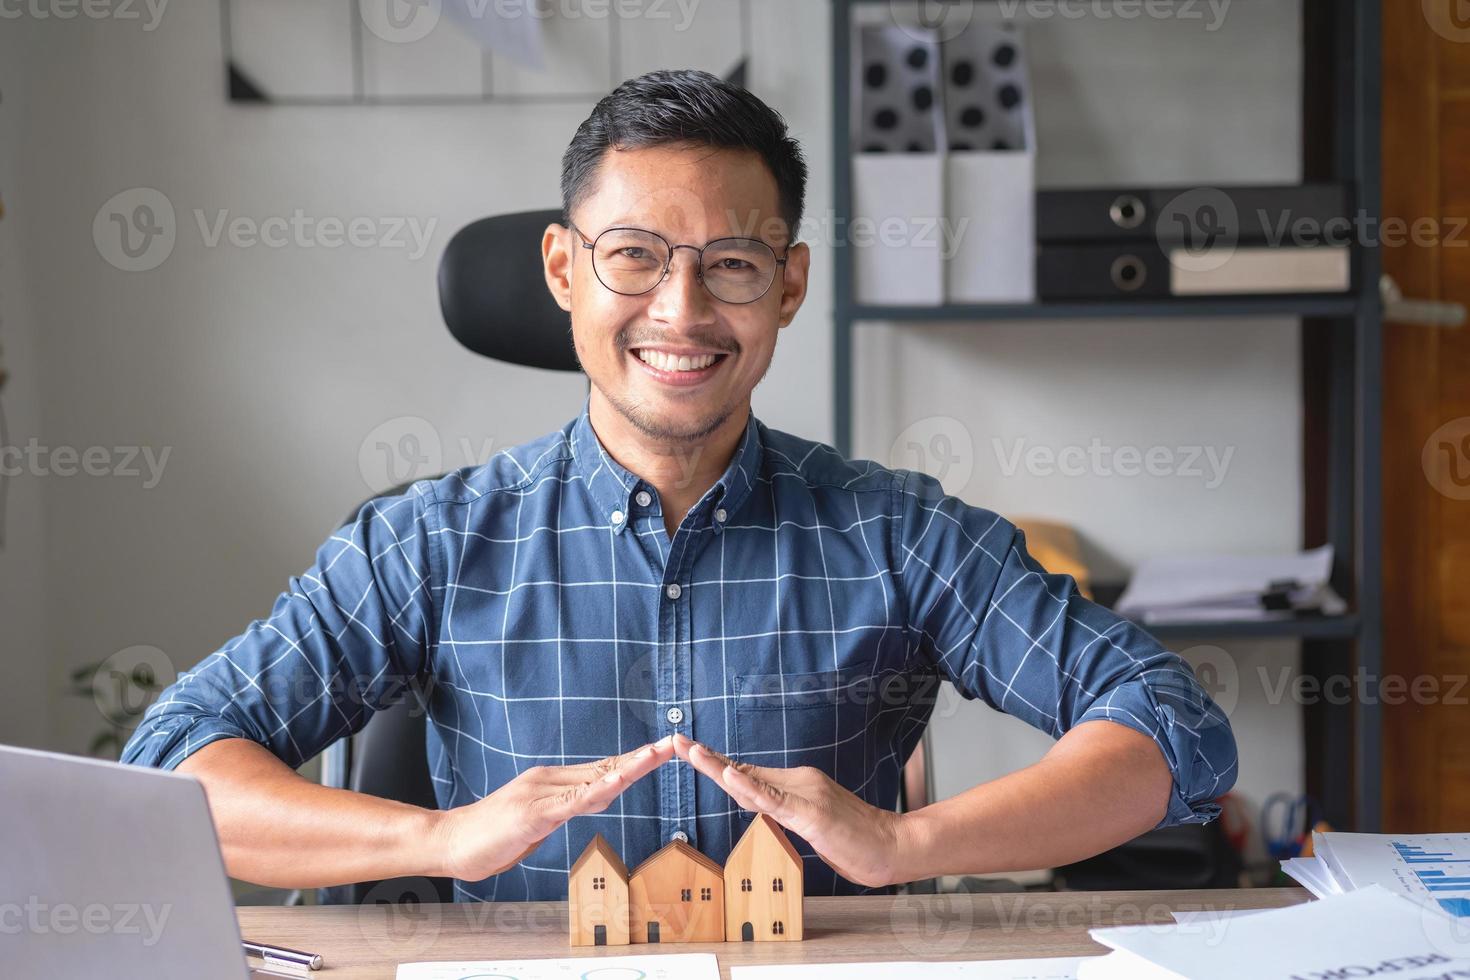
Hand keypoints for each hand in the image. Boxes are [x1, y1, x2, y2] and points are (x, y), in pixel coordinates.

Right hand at [432, 736, 674, 881]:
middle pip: (606, 766)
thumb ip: (563, 808)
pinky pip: (572, 801)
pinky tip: (619, 781)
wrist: (448, 841)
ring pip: (595, 778)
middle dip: (643, 757)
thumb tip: (592, 801)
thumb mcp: (536, 822)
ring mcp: (542, 794)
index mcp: (553, 782)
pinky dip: (598, 790)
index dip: (634, 760)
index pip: (602, 768)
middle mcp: (550, 779)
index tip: (661, 750)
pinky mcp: (533, 813)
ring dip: (630, 766)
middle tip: (674, 743)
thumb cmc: (490, 836)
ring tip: (658, 754)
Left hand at [672, 733, 913, 887]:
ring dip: (718, 766)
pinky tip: (728, 775)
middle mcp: (798, 782)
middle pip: (742, 771)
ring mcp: (804, 796)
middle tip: (676, 741)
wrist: (894, 846)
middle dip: (705, 758)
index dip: (715, 764)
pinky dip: (749, 786)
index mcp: (795, 785)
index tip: (688, 752)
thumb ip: (785, 813)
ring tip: (690, 751)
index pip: (748, 774)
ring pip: (753, 780)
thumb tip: (757, 804)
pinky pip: (774, 800)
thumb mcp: (812, 825)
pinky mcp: (811, 814)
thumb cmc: (856, 840)